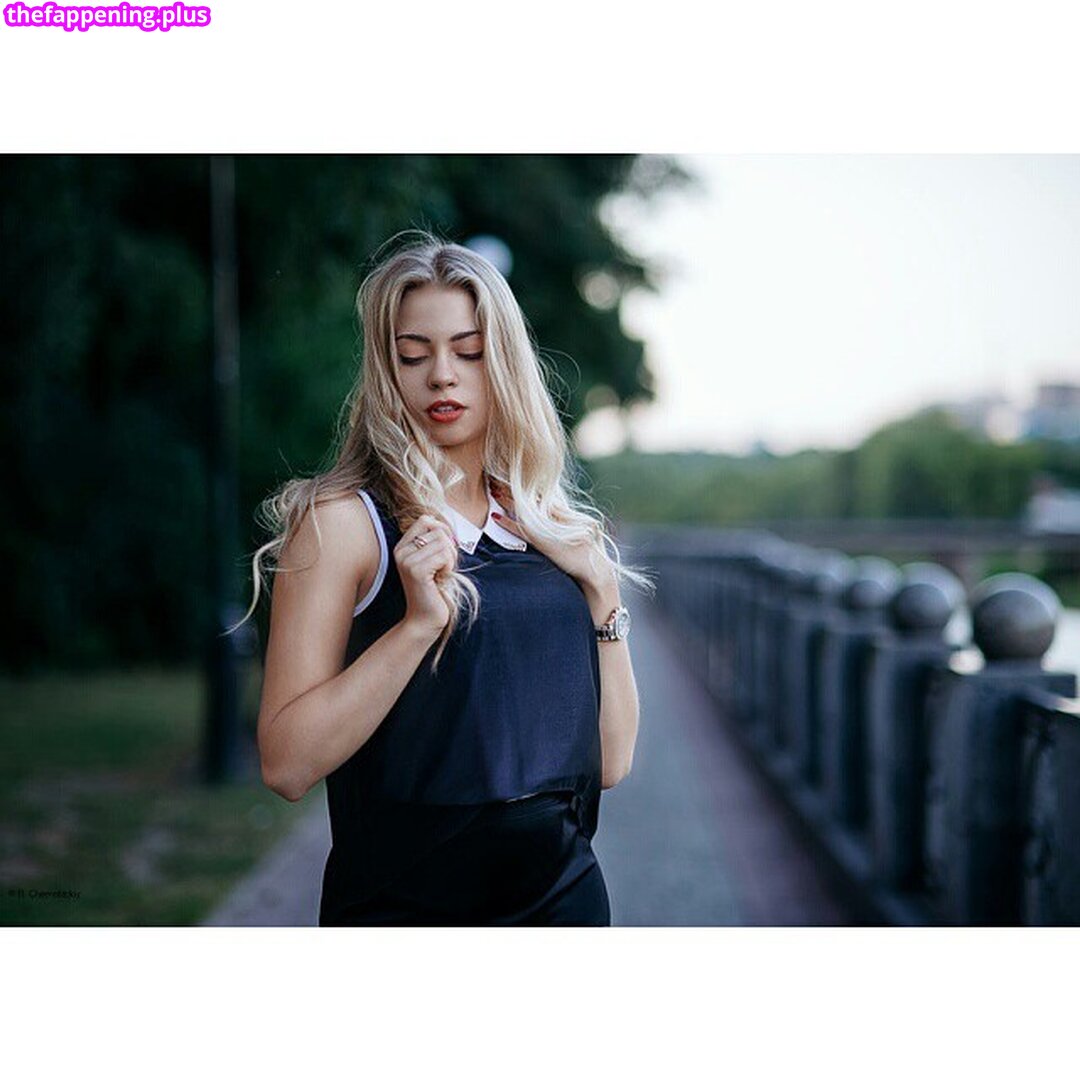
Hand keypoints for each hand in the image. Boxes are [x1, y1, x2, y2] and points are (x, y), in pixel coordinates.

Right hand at [394, 514, 457, 635]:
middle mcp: (401, 551)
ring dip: (450, 559)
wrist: (424, 619)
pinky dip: (449, 567)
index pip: (425, 520)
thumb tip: (445, 524)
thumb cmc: (433, 590)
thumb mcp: (432, 561)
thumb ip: (436, 542)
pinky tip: (441, 579)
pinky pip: (444, 556)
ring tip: (441, 574)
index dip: (442, 530)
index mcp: (402, 547)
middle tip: (444, 567)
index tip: (446, 549)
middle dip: (449, 548)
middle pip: (437, 530)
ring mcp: (407, 561)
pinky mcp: (416, 571)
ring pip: (443, 543)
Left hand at [489, 483, 612, 592]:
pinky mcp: (542, 542)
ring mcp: (548, 528)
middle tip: (495, 477)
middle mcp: (556, 516)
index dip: (525, 484)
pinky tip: (494, 516)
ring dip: (506, 500)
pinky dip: (507, 523)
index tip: (512, 477)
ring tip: (492, 490)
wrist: (594, 569)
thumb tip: (555, 511)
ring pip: (523, 510)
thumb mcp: (579, 529)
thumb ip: (566, 519)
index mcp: (564, 511)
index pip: (541, 493)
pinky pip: (520, 530)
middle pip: (530, 496)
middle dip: (513, 487)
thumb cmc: (588, 552)